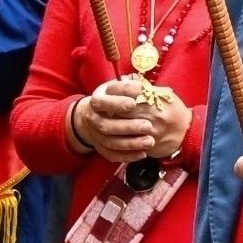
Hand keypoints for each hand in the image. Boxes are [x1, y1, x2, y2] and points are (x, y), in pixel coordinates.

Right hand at [72, 74, 187, 164]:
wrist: (94, 116)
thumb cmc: (112, 99)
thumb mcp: (116, 88)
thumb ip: (128, 87)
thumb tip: (143, 87)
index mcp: (97, 101)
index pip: (103, 103)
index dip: (117, 103)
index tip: (133, 103)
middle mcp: (93, 119)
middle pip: (106, 125)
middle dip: (127, 126)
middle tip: (148, 126)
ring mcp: (96, 135)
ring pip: (111, 142)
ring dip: (131, 143)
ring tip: (150, 141)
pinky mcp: (101, 148)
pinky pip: (113, 155)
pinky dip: (127, 156)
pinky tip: (142, 154)